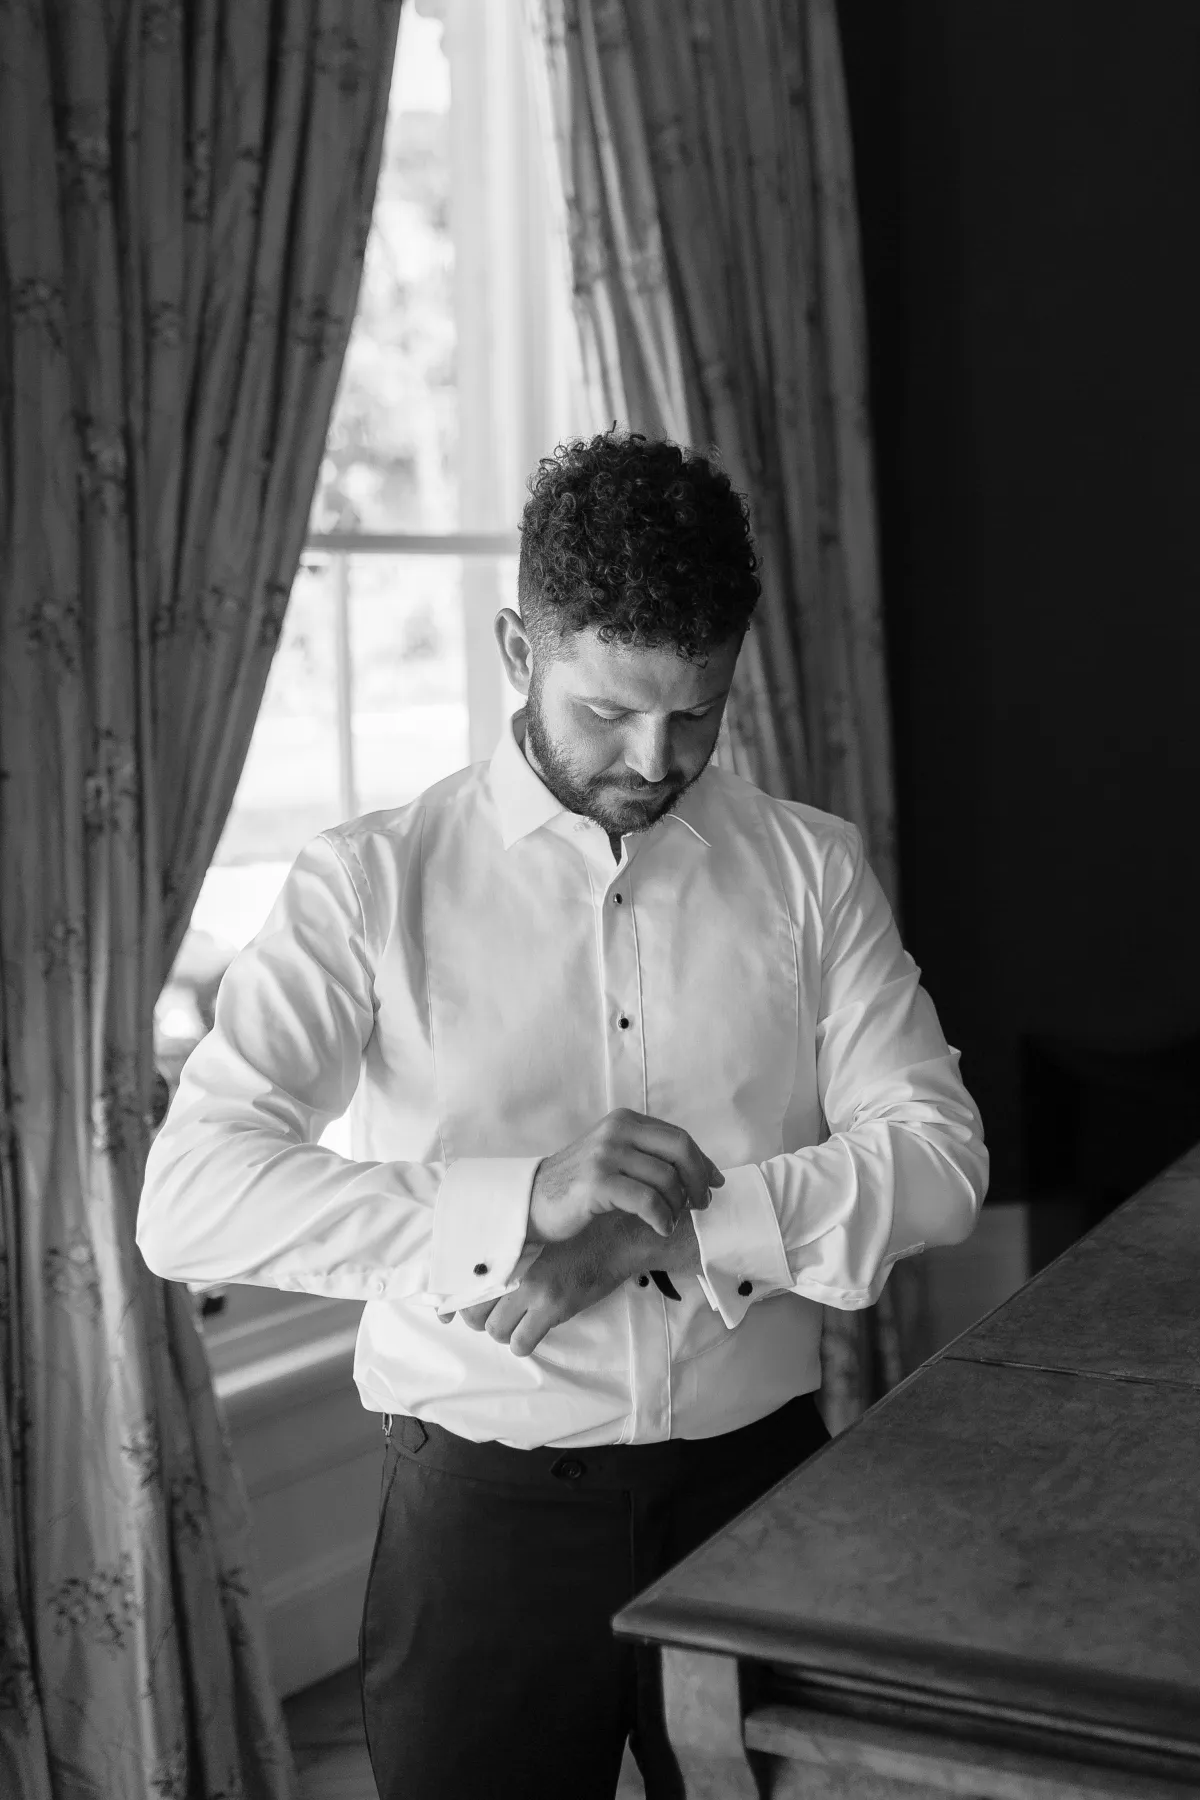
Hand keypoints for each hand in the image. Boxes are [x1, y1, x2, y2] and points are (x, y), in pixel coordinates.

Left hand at [447, 1209, 702, 1357]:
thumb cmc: (581, 1231)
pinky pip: (521, 1342)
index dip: (453, 1302)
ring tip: (515, 1325)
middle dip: (480, 1319)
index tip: (449, 1313)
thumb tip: (487, 1272)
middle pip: (473, 1309)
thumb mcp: (539, 1234)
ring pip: (495, 1329)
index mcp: (508, 1247)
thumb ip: (512, 1250)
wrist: (618, 1234)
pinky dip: (522, 1343)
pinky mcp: (552, 1306)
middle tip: (493, 1316)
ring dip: (504, 1332)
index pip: (466, 1280)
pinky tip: (531, 1334)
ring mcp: (532, 1287)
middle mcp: (513, 1266)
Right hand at [527, 1108, 723, 1243]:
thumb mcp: (613, 1158)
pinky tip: (662, 1228)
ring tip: (672, 1220)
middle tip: (701, 1204)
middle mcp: (617, 1131)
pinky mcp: (598, 1183)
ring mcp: (606, 1155)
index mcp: (624, 1121)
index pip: (679, 1136)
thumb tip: (701, 1172)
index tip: (715, 1183)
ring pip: (666, 1178)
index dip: (703, 1161)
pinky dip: (662, 1217)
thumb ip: (648, 1156)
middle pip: (680, 1150)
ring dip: (678, 1205)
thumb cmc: (577, 1186)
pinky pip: (647, 1201)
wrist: (531, 1202)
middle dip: (698, 1180)